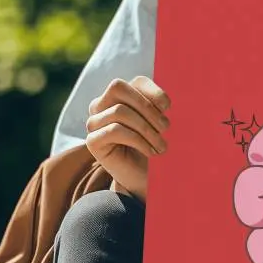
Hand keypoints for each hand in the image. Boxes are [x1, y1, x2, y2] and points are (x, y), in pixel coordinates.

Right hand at [85, 76, 170, 201]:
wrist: (147, 181)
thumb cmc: (156, 150)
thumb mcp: (160, 125)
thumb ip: (159, 107)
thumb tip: (167, 101)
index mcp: (121, 96)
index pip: (137, 82)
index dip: (155, 93)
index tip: (169, 110)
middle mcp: (102, 105)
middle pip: (118, 87)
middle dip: (147, 107)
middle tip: (166, 129)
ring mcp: (94, 122)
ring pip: (119, 111)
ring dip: (147, 129)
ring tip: (162, 146)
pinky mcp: (92, 141)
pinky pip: (114, 130)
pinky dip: (138, 140)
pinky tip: (151, 152)